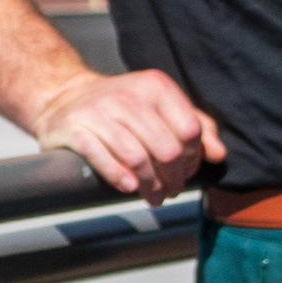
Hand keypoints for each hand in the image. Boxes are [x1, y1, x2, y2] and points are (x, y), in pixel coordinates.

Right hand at [28, 67, 220, 203]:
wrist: (63, 97)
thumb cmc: (118, 108)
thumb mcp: (159, 107)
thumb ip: (194, 126)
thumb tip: (218, 155)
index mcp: (155, 86)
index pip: (189, 130)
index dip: (193, 159)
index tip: (186, 173)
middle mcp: (128, 95)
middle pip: (166, 148)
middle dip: (172, 178)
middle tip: (170, 191)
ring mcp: (98, 111)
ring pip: (137, 157)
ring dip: (149, 185)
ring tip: (152, 196)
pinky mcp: (73, 128)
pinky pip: (102, 158)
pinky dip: (119, 177)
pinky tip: (128, 187)